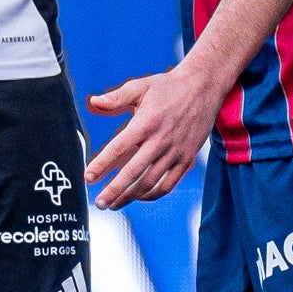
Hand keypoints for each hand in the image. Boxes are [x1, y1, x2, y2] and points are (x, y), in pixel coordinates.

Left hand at [85, 64, 217, 209]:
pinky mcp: (187, 159)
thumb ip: (116, 98)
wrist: (204, 88)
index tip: (88, 178)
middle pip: (133, 172)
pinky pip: (169, 183)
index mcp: (146, 123)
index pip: (118, 148)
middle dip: (114, 190)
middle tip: (100, 203)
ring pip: (151, 182)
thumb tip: (94, 102)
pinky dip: (153, 194)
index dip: (102, 165)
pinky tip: (139, 196)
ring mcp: (175, 152)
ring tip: (115, 204)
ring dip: (131, 196)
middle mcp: (161, 140)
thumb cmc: (169, 87)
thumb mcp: (140, 87)